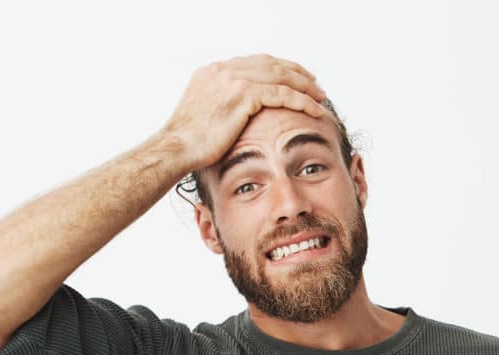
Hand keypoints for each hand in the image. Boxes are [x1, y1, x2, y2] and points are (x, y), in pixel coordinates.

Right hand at [161, 53, 327, 171]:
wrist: (177, 147)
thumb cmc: (188, 141)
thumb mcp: (203, 113)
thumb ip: (220, 104)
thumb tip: (233, 113)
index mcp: (214, 71)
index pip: (255, 63)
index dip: (279, 69)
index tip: (295, 77)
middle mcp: (224, 70)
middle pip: (272, 64)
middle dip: (296, 73)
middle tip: (314, 84)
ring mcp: (233, 79)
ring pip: (281, 76)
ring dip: (304, 86)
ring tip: (320, 96)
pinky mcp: (243, 95)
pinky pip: (282, 94)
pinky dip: (302, 100)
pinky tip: (315, 109)